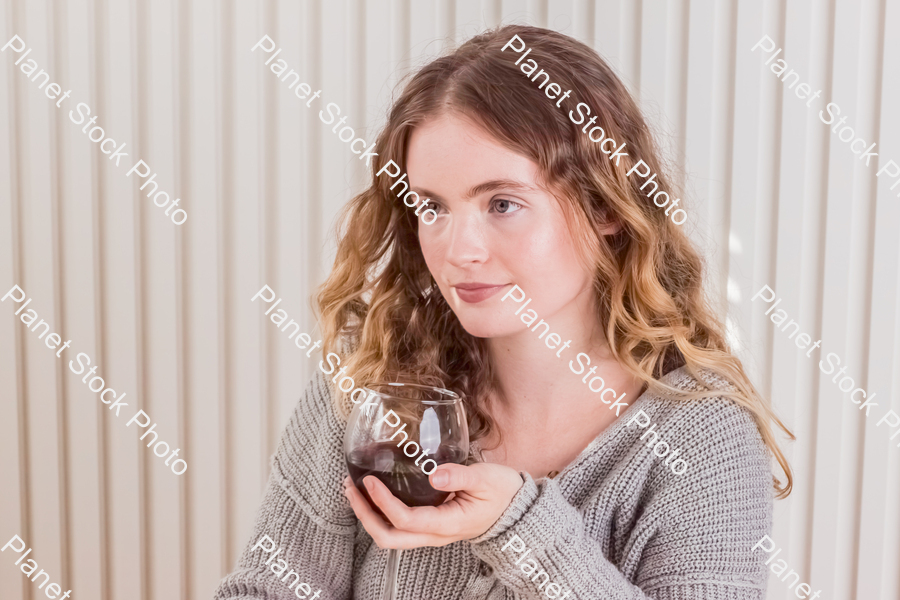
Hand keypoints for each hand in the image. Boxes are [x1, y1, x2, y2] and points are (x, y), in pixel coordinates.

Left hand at [343, 462, 523, 548]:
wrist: (516, 509)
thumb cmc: (503, 492)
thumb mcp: (486, 478)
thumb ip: (460, 476)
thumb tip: (434, 474)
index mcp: (447, 524)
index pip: (406, 520)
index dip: (383, 502)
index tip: (370, 480)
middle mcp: (435, 534)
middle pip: (389, 538)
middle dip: (365, 515)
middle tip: (350, 488)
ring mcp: (431, 533)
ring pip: (391, 535)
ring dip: (368, 515)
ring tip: (354, 488)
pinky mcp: (430, 525)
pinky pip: (399, 526)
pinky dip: (380, 511)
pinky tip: (374, 492)